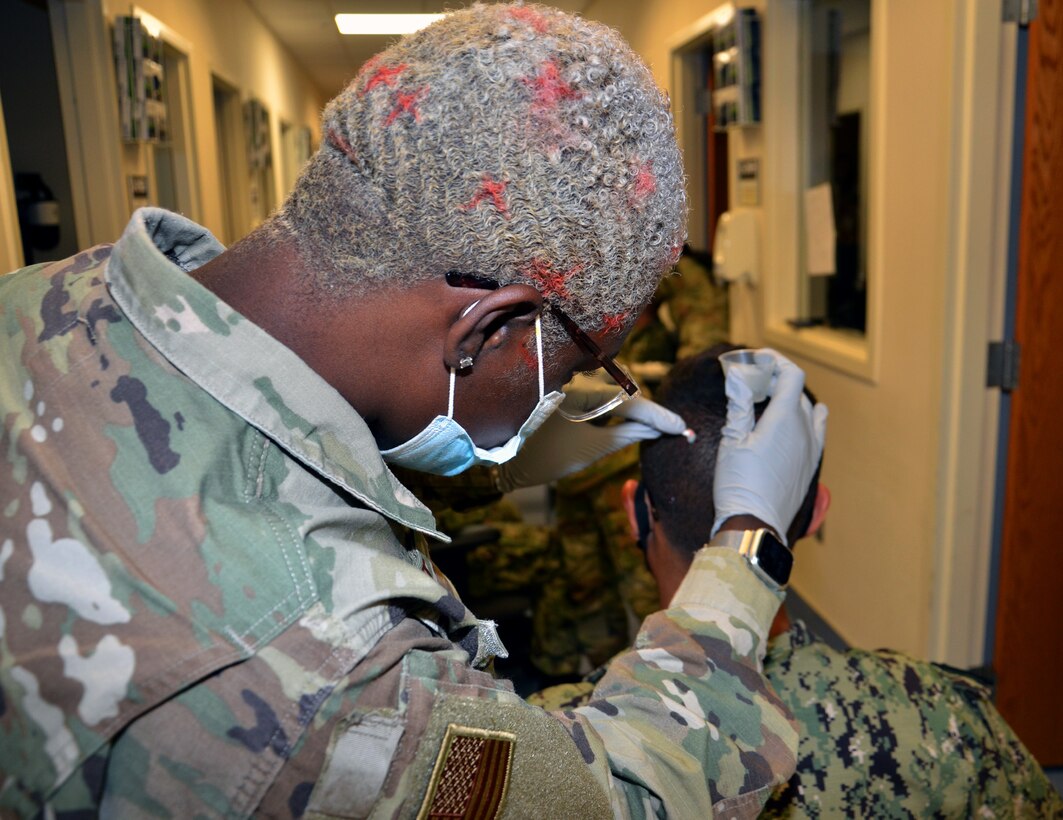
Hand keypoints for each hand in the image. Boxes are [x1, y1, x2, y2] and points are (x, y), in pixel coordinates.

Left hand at [497, 392, 686, 490]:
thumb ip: (625, 436)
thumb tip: (655, 429)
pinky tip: (633, 424)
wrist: (501, 457)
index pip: (632, 403)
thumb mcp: (590, 449)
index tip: (682, 428)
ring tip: (662, 429)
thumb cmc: (542, 455)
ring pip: (613, 398)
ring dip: (636, 413)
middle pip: (625, 397)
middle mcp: (578, 382)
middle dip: (651, 414)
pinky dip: (617, 412)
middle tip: (678, 430)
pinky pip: (599, 401)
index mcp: (584, 391)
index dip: (659, 417)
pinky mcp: (565, 395)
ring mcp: (571, 388)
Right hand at [711, 349, 827, 544]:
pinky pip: (815, 433)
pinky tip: (788, 427)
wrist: (755, 525)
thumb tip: (737, 373)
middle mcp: (806, 430)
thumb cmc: (739, 483)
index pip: (791, 374)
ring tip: (767, 402)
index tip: (755, 359)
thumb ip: (739, 403)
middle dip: (776, 379)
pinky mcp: (810, 466)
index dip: (775, 361)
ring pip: (808, 412)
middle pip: (798, 391)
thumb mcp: (732, 439)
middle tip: (750, 380)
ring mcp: (812, 449)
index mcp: (786, 418)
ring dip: (790, 400)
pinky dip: (803, 421)